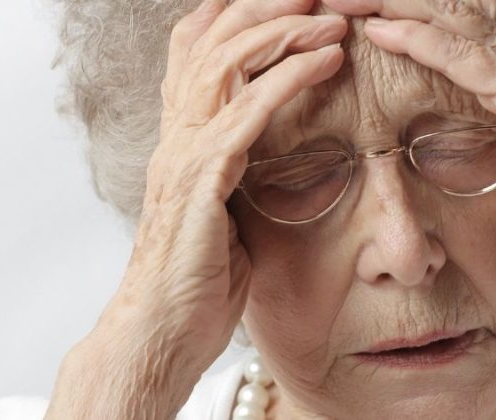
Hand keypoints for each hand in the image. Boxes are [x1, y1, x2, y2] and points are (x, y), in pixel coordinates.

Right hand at [47, 0, 346, 416]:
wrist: (162, 329)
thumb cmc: (198, 275)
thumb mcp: (225, 208)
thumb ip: (241, 167)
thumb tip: (279, 149)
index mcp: (183, 134)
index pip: (198, 49)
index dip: (238, 14)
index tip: (292, 0)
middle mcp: (177, 132)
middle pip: (211, 40)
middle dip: (265, 6)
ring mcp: (184, 153)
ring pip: (227, 64)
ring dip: (284, 31)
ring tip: (332, 18)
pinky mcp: (200, 181)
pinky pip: (245, 114)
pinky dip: (287, 80)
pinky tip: (324, 61)